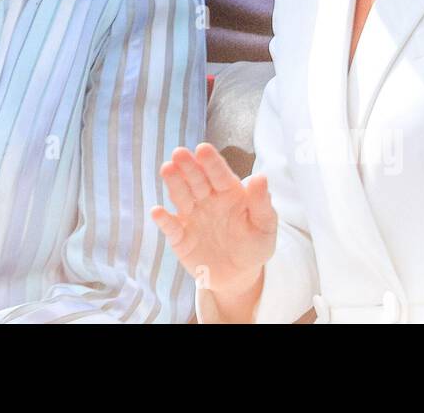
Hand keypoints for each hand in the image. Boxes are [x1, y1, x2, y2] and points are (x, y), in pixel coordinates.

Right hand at [152, 143, 276, 297]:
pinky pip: (171, 227)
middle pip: (196, 180)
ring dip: (174, 183)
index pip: (219, 174)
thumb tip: (261, 177)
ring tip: (167, 169)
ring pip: (181, 196)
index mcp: (228, 192)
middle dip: (188, 166)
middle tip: (179, 153)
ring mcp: (191, 216)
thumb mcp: (265, 226)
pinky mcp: (180, 237)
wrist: (239, 275)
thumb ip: (262, 203)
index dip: (211, 162)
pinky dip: (163, 220)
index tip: (203, 149)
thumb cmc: (254, 244)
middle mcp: (206, 199)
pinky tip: (158, 211)